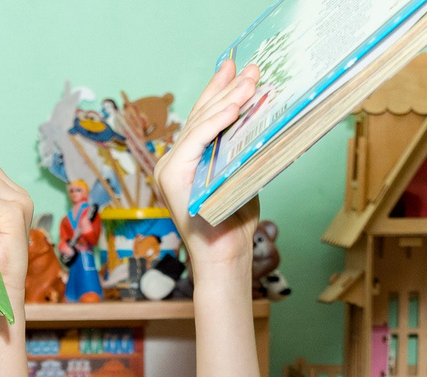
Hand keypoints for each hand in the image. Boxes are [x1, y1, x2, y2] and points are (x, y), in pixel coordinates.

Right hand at [155, 59, 262, 273]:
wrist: (225, 256)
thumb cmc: (234, 221)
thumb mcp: (240, 173)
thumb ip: (237, 147)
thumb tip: (256, 113)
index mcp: (186, 159)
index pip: (203, 117)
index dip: (221, 90)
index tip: (238, 70)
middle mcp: (173, 160)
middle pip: (201, 115)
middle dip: (228, 88)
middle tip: (252, 69)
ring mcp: (170, 168)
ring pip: (200, 123)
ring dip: (228, 99)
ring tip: (251, 81)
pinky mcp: (172, 177)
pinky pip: (195, 140)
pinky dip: (215, 122)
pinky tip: (233, 107)